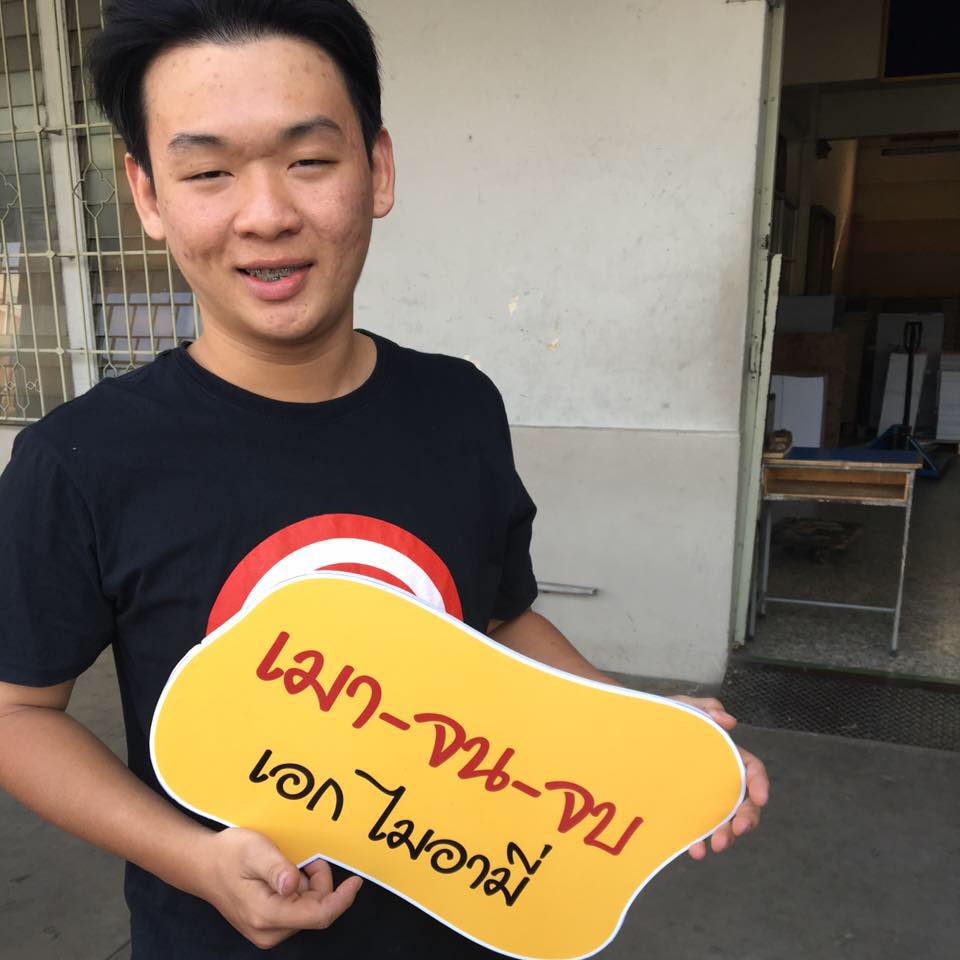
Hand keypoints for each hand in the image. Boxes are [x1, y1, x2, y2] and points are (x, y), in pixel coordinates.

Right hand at [197, 828, 361, 948]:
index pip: (318, 915)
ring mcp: (268, 931)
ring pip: (308, 909)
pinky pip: (298, 909)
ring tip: (288, 864)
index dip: (342, 899)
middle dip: (318, 882)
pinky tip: (284, 875)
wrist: (204, 865)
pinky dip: (299, 890)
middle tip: (304, 856)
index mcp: (266, 914)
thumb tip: (293, 885)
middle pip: (316, 910)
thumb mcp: (255, 851)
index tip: (356, 881)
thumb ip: (277, 868)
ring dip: (308, 885)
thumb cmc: (229, 854)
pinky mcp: (268, 926)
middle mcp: (269, 931)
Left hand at [671, 696, 768, 859]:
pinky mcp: (682, 810)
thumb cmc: (661, 717)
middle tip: (738, 830)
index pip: (751, 769)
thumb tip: (729, 721)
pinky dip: (698, 842)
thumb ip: (704, 709)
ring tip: (715, 845)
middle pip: (743, 802)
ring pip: (723, 821)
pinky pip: (695, 830)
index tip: (761, 798)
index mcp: (724, 754)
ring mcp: (700, 797)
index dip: (760, 784)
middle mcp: (717, 779)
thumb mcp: (680, 707)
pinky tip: (694, 850)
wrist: (629, 734)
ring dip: (725, 835)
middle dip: (746, 819)